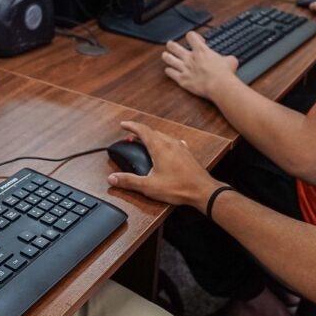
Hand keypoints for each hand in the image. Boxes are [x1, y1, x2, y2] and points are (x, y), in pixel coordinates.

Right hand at [106, 121, 222, 208]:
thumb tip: (112, 178)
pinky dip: (164, 143)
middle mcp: (170, 144)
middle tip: (131, 138)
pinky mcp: (187, 154)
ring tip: (145, 144)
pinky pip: (173, 143)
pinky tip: (166, 149)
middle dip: (140, 133)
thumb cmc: (179, 188)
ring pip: (163, 136)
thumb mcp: (149, 186)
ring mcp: (180, 148)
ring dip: (152, 137)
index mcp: (159, 147)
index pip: (142, 130)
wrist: (203, 191)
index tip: (123, 124)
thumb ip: (129, 181)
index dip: (131, 126)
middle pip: (152, 132)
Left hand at [161, 30, 236, 99]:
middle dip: (172, 45)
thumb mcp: (230, 60)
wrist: (219, 85)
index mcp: (201, 50)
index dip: (193, 36)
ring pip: (169, 59)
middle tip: (171, 45)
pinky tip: (168, 70)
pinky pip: (170, 73)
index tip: (197, 41)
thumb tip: (230, 60)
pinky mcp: (182, 80)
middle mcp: (190, 57)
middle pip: (174, 46)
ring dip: (166, 56)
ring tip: (165, 55)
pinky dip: (168, 71)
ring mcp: (184, 68)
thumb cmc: (225, 73)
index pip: (191, 36)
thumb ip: (227, 58)